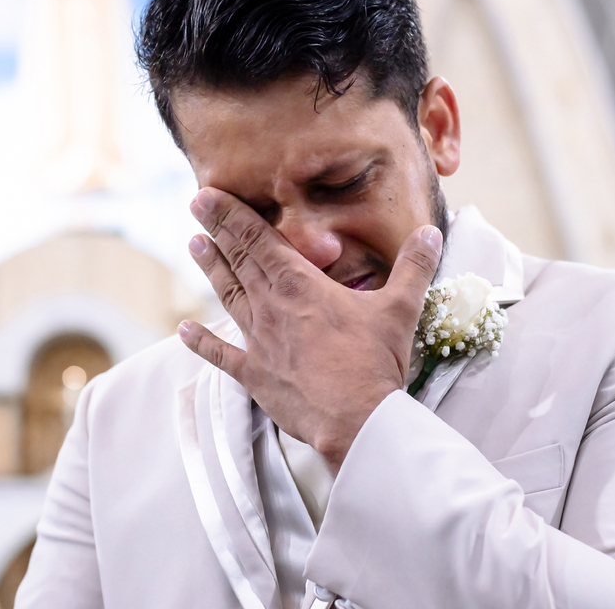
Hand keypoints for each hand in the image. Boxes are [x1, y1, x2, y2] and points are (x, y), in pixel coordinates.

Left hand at [180, 187, 441, 468]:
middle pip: (239, 260)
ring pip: (228, 295)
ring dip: (211, 269)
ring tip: (192, 245)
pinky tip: (183, 331)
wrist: (355, 420)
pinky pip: (221, 355)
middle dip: (217, 229)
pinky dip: (201, 342)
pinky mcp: (254, 375)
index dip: (233, 214)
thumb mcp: (401, 308)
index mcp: (300, 285)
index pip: (259, 239)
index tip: (209, 194)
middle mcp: (271, 307)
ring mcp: (258, 341)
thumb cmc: (375, 362)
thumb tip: (432, 231)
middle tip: (196, 205)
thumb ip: (414, 266)